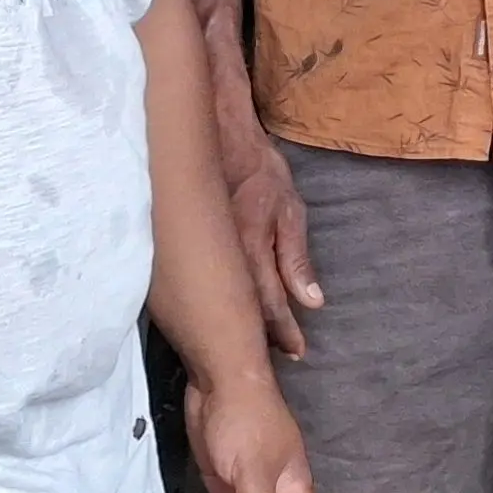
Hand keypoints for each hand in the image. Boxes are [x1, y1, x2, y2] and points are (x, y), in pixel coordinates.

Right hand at [215, 98, 321, 357]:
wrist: (214, 133)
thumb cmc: (258, 170)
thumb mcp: (289, 208)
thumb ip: (297, 257)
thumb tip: (312, 301)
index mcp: (251, 247)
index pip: (269, 302)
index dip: (284, 331)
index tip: (297, 351)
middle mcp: (222, 255)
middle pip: (241, 310)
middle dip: (259, 337)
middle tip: (275, 358)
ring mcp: (197, 252)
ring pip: (218, 300)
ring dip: (234, 323)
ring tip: (249, 345)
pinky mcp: (179, 248)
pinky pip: (198, 281)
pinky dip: (212, 300)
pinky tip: (217, 315)